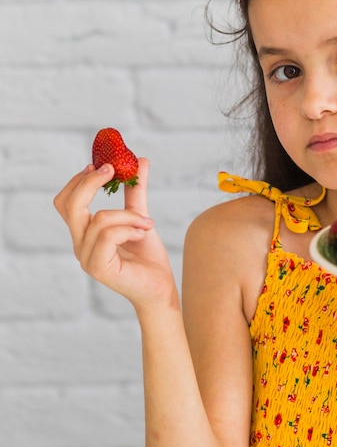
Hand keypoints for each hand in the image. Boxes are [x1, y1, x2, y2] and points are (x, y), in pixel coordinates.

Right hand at [54, 158, 177, 312]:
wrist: (160, 286)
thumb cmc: (147, 256)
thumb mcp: (140, 215)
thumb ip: (136, 190)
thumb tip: (139, 160)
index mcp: (85, 233)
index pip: (66, 202)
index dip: (79, 181)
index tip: (102, 165)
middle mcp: (80, 244)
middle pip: (69, 205)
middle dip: (90, 183)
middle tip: (113, 169)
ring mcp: (86, 258)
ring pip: (99, 218)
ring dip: (129, 215)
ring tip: (147, 224)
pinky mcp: (98, 268)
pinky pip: (109, 235)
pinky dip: (129, 228)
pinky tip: (142, 233)